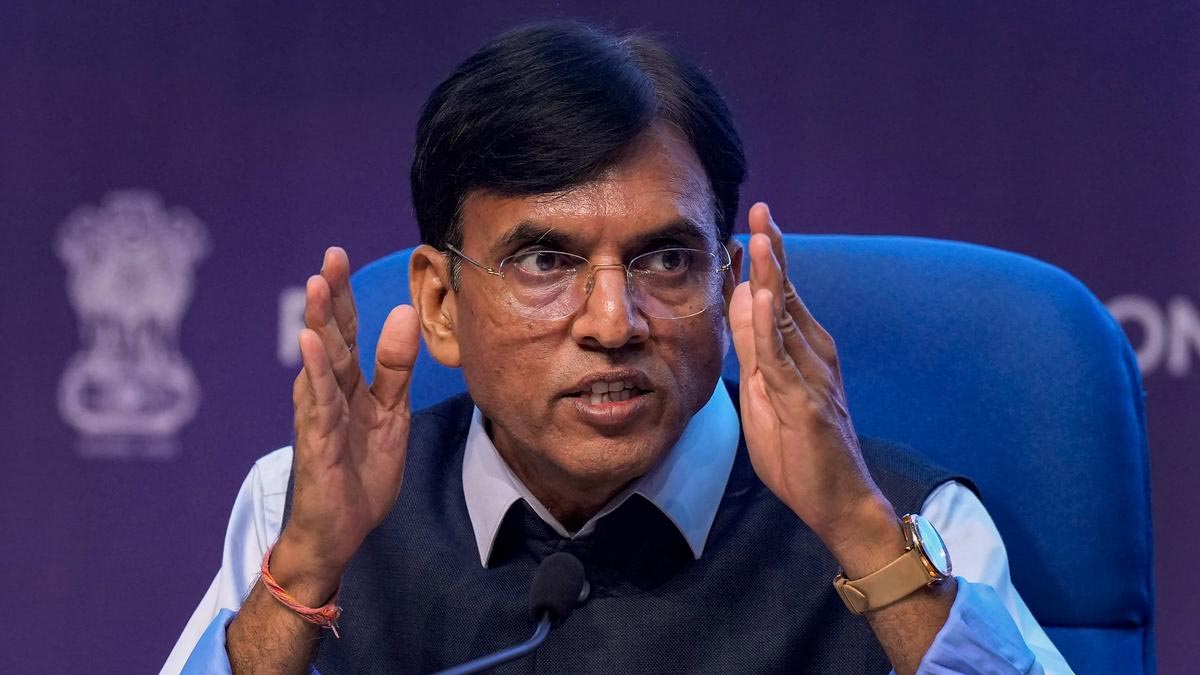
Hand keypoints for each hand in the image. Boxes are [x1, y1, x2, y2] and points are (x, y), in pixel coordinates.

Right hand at [274, 247, 419, 597]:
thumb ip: (396, 368)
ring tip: (318, 287)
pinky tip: (311, 345)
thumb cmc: (360, 472)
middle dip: (330, 298)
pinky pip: (318, 404)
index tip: (338, 255)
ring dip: (320, 325)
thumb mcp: (391, 414)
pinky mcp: (318, 443)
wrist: (340, 530)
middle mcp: (328, 394)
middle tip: (330, 258)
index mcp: (348, 385)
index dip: (343, 296)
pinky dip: (315, 373)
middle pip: (329, 338)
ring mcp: (319, 417)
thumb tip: (404, 314)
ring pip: (321, 365)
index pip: (345, 332)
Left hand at [729, 204, 897, 560]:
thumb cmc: (802, 453)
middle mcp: (814, 356)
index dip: (765, 261)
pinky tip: (760, 296)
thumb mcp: (765, 394)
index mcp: (803, 352)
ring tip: (759, 235)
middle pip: (787, 295)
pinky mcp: (808, 402)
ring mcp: (814, 377)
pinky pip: (782, 358)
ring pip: (787, 317)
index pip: (778, 298)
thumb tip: (742, 303)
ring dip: (772, 276)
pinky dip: (770, 326)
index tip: (751, 223)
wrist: (839, 503)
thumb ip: (754, 349)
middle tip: (760, 209)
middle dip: (772, 252)